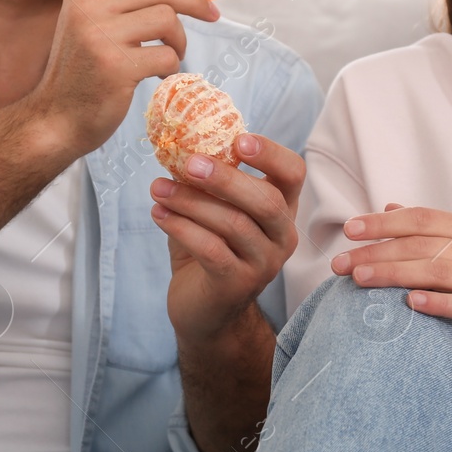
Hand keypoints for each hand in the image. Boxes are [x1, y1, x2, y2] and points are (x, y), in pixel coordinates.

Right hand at [27, 0, 219, 154]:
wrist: (56, 118)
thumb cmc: (84, 69)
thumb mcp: (92, 20)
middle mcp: (89, 6)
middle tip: (211, 14)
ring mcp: (100, 36)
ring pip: (167, 18)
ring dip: (180, 39)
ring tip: (172, 54)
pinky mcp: (115, 68)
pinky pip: (167, 55)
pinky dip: (172, 67)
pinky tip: (158, 75)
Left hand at [151, 133, 304, 344]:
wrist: (205, 312)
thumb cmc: (209, 250)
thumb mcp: (213, 210)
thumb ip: (206, 181)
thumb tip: (178, 142)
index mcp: (282, 208)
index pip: (294, 173)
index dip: (271, 153)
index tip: (238, 139)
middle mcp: (282, 235)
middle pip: (265, 200)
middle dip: (224, 178)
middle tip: (188, 163)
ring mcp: (265, 263)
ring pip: (234, 224)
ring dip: (191, 202)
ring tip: (157, 189)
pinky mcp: (238, 285)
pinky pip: (212, 250)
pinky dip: (182, 228)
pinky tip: (159, 214)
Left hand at [332, 203, 451, 370]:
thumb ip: (430, 231)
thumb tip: (390, 206)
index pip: (420, 218)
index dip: (383, 222)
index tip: (349, 229)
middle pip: (421, 244)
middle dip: (377, 251)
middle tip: (340, 263)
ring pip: (437, 271)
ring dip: (395, 273)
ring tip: (361, 279)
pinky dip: (437, 303)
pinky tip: (411, 304)